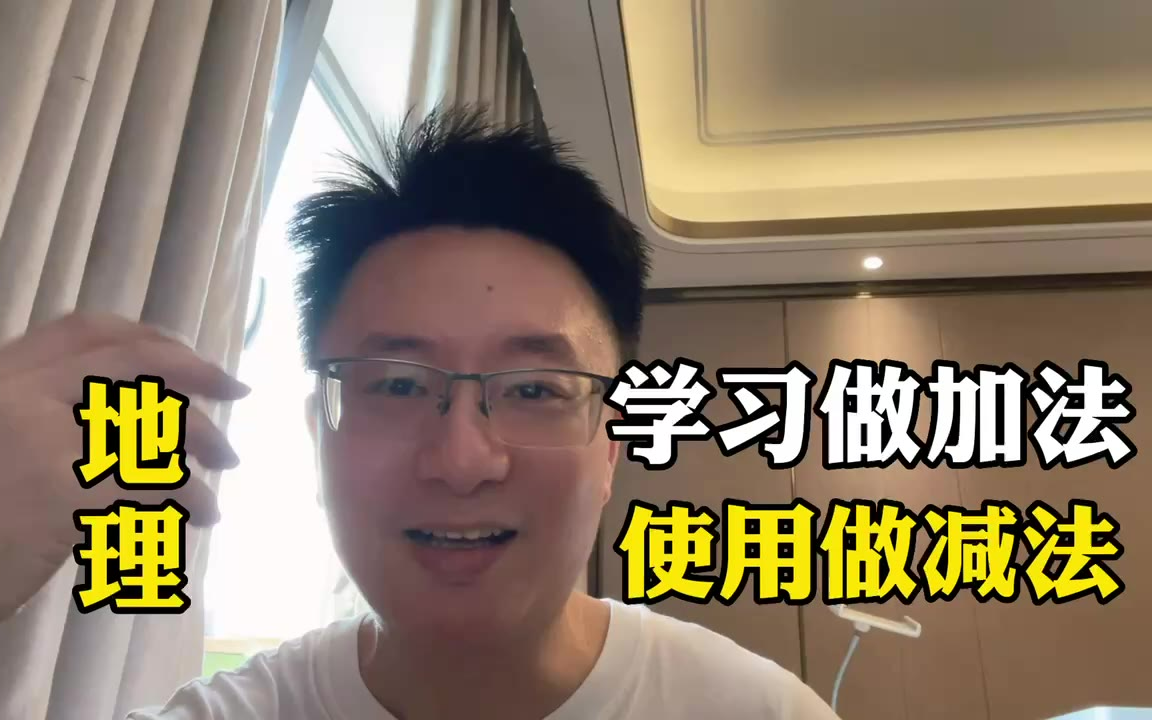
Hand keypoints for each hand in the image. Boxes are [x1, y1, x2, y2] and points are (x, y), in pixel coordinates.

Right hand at [0, 312, 249, 620]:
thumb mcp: (3, 445)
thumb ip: (50, 415)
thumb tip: (141, 415)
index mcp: (0, 376)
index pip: (86, 331)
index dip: (150, 338)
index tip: (193, 354)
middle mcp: (15, 391)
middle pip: (131, 363)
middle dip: (196, 373)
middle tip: (238, 390)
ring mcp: (37, 437)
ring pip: (151, 420)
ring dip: (203, 440)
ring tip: (226, 467)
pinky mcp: (61, 490)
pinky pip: (154, 484)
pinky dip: (192, 498)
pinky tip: (205, 514)